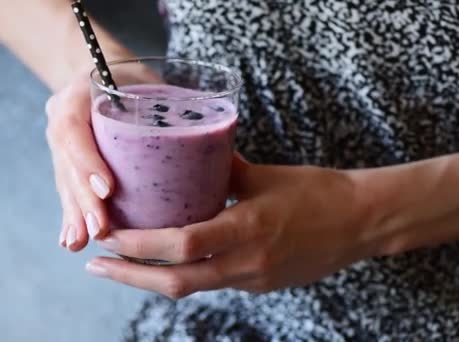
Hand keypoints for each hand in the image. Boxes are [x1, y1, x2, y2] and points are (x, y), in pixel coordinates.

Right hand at [46, 64, 164, 251]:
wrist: (108, 71)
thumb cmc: (137, 78)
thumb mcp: (151, 81)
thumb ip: (173, 107)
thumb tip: (225, 147)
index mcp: (79, 92)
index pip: (75, 129)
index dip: (88, 162)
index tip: (108, 190)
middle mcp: (64, 117)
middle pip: (67, 162)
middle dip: (83, 200)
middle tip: (101, 229)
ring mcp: (62, 139)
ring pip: (64, 179)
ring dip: (75, 214)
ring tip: (81, 242)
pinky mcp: (67, 158)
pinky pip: (67, 187)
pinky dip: (72, 214)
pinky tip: (73, 240)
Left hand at [86, 155, 380, 297]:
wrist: (361, 223)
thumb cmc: (318, 193)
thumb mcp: (267, 175)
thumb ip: (224, 168)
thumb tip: (190, 154)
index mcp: (248, 230)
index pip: (181, 245)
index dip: (139, 245)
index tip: (109, 236)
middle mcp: (247, 263)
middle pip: (176, 283)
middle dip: (130, 276)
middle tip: (97, 264)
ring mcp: (254, 280)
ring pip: (192, 287)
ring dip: (153, 279)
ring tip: (123, 264)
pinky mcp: (261, 285)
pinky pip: (213, 284)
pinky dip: (185, 275)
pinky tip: (170, 261)